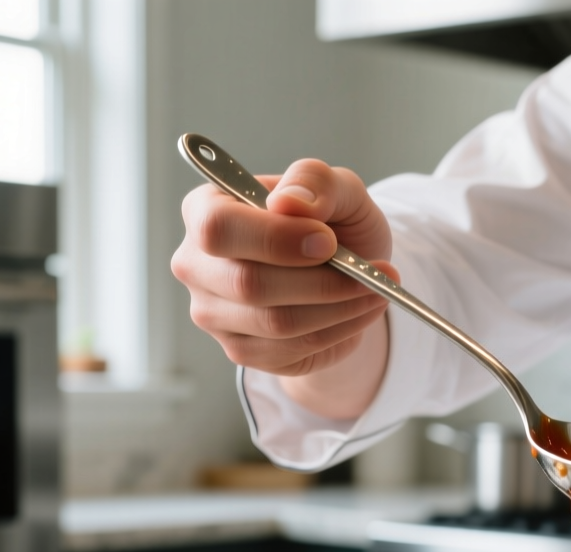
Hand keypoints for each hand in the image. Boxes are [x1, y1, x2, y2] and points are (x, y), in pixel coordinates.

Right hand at [172, 159, 394, 418]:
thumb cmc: (330, 222)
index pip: (218, 228)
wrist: (346, 270)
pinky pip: (291, 350)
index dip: (275, 238)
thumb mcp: (337, 188)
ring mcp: (212, 313)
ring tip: (375, 289)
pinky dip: (338, 331)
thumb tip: (288, 203)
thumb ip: (314, 182)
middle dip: (321, 281)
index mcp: (205, 209)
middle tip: (369, 272)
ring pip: (275, 323)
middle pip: (247, 284)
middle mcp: (196, 264)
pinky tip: (359, 310)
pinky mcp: (241, 349)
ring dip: (339, 308)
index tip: (328, 241)